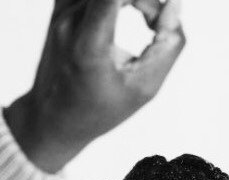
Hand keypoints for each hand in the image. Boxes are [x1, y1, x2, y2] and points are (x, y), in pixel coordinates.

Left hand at [4, 0, 184, 172]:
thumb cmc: (101, 110)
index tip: (165, 16)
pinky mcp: (59, 4)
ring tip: (147, 18)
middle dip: (146, 1)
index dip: (148, 0)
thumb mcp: (143, 89)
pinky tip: (128, 8)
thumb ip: (166, 48)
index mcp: (89, 45)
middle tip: (158, 25)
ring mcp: (60, 9)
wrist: (53, 117)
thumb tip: (175, 5)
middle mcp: (70, 19)